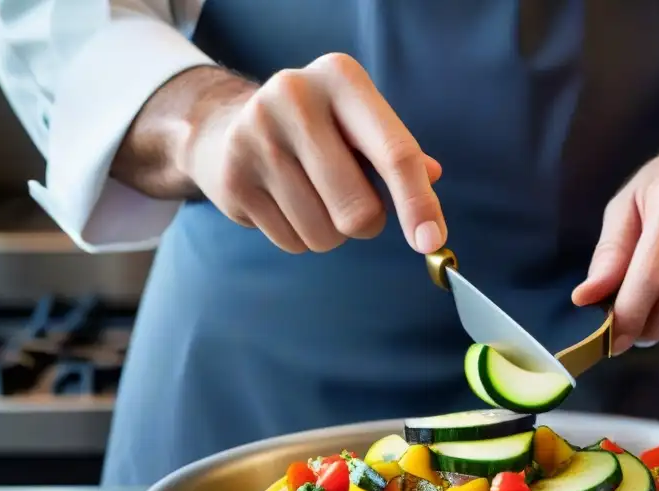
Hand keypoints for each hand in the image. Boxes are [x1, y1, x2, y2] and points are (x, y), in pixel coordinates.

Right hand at [180, 54, 445, 254]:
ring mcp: (256, 138)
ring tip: (313, 198)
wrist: (226, 126)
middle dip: (368, 224)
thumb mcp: (361, 123)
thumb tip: (432, 177)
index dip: (418, 203)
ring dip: (331, 233)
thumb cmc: (317, 130)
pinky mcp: (233, 179)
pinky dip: (300, 237)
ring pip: (325, 234)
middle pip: (359, 209)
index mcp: (340, 77)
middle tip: (357, 208)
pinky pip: (292, 243)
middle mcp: (294, 98)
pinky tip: (285, 203)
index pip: (395, 152)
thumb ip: (401, 153)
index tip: (431, 241)